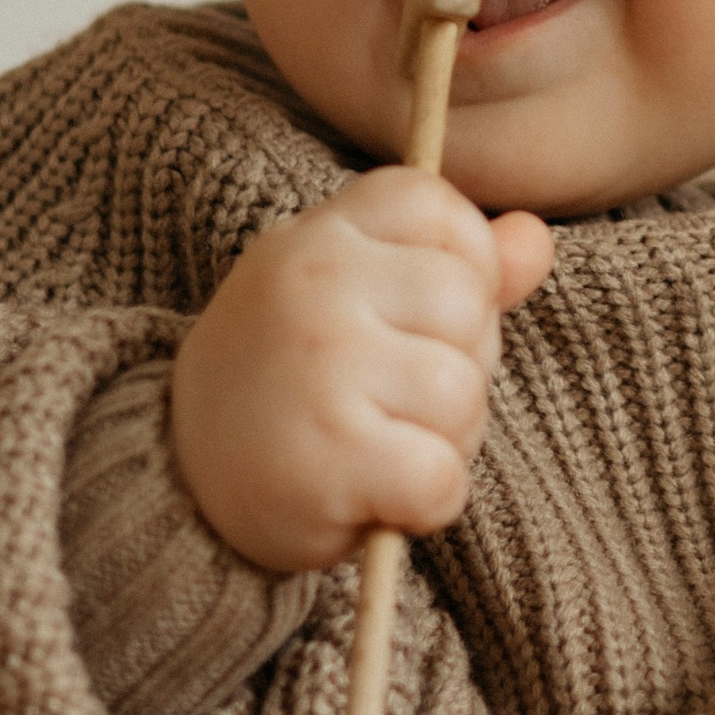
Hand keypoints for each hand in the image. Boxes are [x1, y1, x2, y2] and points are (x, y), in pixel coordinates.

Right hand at [170, 175, 554, 574]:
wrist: (178, 482)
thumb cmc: (291, 381)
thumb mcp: (356, 300)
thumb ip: (453, 264)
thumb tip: (536, 238)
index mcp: (319, 235)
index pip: (442, 210)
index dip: (458, 270)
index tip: (406, 319)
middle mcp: (313, 283)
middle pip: (467, 307)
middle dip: (455, 366)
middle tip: (384, 400)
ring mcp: (320, 366)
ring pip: (463, 393)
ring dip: (441, 440)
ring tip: (375, 445)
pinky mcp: (328, 454)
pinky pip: (442, 476)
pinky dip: (426, 504)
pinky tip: (375, 496)